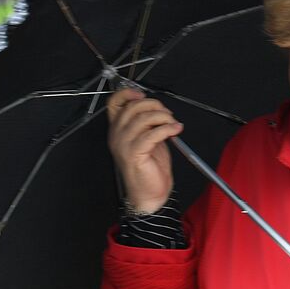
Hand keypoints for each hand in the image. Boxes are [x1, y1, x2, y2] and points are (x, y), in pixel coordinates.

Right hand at [105, 88, 182, 214]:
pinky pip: (153, 133)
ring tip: (173, 124)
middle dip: (155, 106)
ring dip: (164, 117)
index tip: (142, 94)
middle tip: (167, 115)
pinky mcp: (134, 153)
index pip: (114, 104)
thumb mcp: (148, 139)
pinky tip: (175, 130)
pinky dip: (168, 128)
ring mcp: (124, 144)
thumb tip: (158, 108)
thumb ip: (148, 123)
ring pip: (144, 118)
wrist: (149, 194)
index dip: (127, 94)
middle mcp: (117, 135)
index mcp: (118, 130)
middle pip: (133, 107)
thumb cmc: (149, 168)